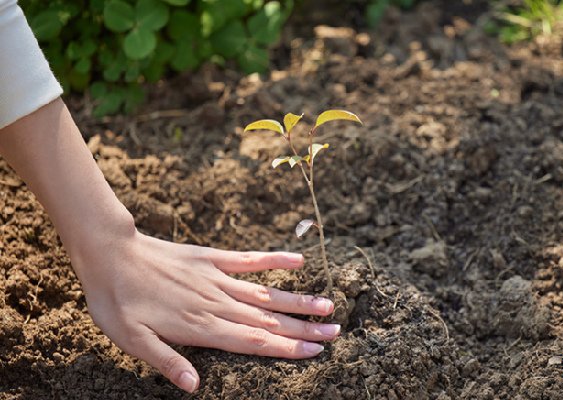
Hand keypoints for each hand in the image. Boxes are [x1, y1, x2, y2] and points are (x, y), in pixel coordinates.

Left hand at [70, 228, 338, 392]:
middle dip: (303, 329)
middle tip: (335, 333)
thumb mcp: (132, 340)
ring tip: (326, 305)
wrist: (110, 253)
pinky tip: (297, 260)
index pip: (253, 342)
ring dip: (297, 301)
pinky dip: (273, 260)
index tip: (316, 352)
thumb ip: (167, 361)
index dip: (286, 347)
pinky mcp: (212, 257)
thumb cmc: (117, 301)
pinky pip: (249, 260)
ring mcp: (217, 279)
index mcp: (201, 326)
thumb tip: (195, 387)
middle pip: (267, 320)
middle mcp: (217, 303)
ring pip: (265, 294)